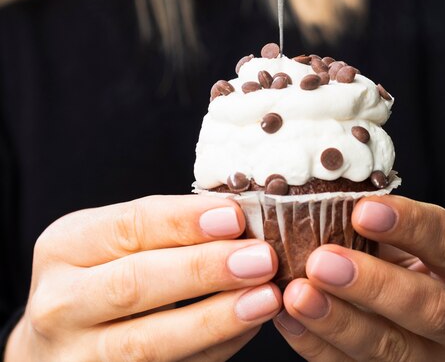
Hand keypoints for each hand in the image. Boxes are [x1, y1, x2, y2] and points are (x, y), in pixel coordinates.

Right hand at [6, 195, 280, 360]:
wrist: (58, 342)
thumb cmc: (99, 276)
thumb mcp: (112, 241)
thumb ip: (164, 229)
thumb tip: (237, 221)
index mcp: (64, 247)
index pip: (128, 226)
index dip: (184, 222)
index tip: (235, 217)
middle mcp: (60, 303)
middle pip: (135, 283)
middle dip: (204, 269)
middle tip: (261, 258)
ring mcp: (77, 356)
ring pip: (148, 341)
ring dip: (215, 318)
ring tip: (265, 298)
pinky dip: (212, 349)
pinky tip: (246, 327)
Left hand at [275, 196, 444, 360]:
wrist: (421, 313)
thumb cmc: (407, 263)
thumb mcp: (407, 242)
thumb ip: (378, 227)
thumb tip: (320, 202)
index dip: (409, 225)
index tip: (362, 210)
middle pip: (429, 308)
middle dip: (373, 285)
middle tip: (322, 262)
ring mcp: (432, 357)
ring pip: (393, 349)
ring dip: (339, 322)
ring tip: (298, 295)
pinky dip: (317, 345)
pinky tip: (289, 320)